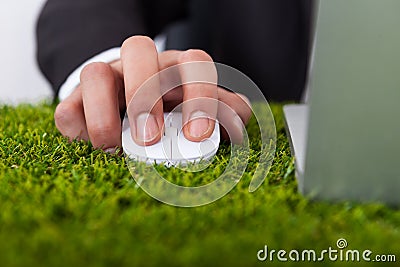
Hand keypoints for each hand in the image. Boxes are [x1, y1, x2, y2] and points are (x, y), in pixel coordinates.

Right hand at [54, 36, 251, 151]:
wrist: (127, 108)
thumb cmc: (170, 110)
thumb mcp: (200, 109)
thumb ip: (223, 112)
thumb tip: (237, 117)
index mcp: (175, 67)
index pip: (193, 62)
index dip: (199, 95)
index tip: (197, 135)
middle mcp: (139, 67)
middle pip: (138, 50)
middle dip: (145, 93)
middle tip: (150, 137)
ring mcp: (105, 80)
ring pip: (94, 72)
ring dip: (104, 112)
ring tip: (113, 148)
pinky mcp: (76, 101)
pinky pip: (67, 108)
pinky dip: (77, 127)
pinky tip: (91, 145)